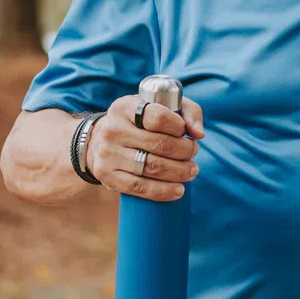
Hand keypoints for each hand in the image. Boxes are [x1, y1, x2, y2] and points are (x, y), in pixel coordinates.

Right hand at [89, 93, 205, 201]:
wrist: (101, 140)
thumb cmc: (140, 123)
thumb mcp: (160, 107)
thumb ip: (187, 112)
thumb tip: (199, 133)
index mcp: (126, 108)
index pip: (157, 116)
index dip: (178, 126)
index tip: (185, 133)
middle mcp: (113, 129)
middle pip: (159, 144)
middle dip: (184, 151)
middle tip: (193, 153)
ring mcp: (108, 154)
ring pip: (152, 167)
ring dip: (179, 172)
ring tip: (191, 171)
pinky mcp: (107, 175)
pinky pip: (139, 187)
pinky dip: (162, 191)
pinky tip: (178, 190)